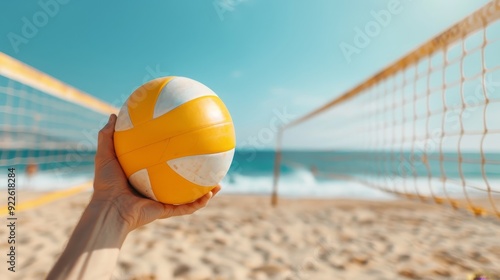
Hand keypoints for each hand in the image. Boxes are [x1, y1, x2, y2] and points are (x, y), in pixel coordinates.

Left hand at [91, 114, 219, 230]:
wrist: (109, 210)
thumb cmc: (105, 184)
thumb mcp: (105, 155)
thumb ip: (108, 136)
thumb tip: (113, 115)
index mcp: (143, 176)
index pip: (161, 163)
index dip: (173, 155)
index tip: (182, 142)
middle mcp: (155, 189)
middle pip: (178, 179)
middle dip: (193, 172)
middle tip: (205, 159)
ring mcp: (162, 201)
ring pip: (189, 195)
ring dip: (204, 189)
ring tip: (218, 181)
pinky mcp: (166, 211)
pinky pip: (187, 207)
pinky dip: (201, 201)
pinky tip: (212, 192)